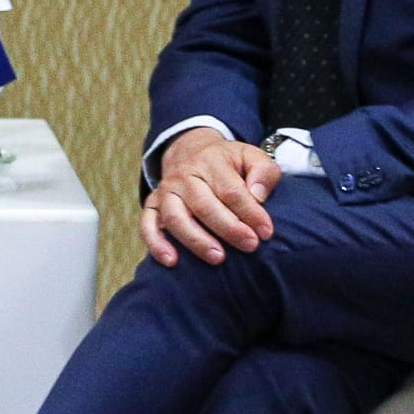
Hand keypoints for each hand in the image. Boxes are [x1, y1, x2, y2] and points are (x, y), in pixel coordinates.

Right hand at [140, 127, 281, 267]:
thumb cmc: (229, 163)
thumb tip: (258, 196)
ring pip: (174, 217)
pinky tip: (172, 261)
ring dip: (195, 240)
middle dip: (228, 228)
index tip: (266, 232)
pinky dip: (156, 243)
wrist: (192, 152)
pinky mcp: (153, 205)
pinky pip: (147, 225)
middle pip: (203, 204)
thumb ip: (264, 173)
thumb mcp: (252, 157)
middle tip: (250, 246)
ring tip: (218, 258)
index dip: (250, 212)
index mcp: (211, 161)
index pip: (230, 190)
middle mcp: (184, 176)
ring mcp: (165, 191)